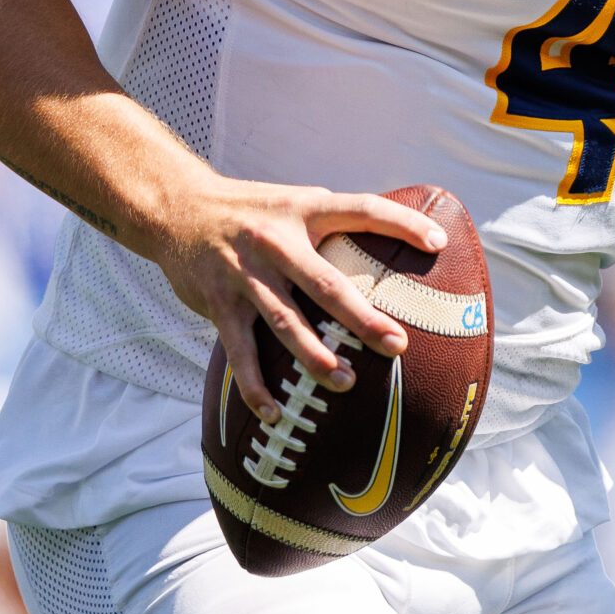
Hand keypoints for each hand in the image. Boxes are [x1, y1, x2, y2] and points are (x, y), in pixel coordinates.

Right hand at [149, 175, 447, 423]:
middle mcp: (275, 240)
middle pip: (324, 283)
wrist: (176, 209)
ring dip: (314, 356)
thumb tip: (390, 246)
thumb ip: (332, 223)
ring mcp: (245, 274)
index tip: (438, 242)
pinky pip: (241, 351)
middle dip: (361, 318)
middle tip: (397, 345)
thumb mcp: (293, 202)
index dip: (401, 222)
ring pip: (284, 322)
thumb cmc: (251, 210)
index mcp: (303, 209)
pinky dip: (255, 384)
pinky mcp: (219, 303)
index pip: (361, 208)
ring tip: (346, 383)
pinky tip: (275, 411)